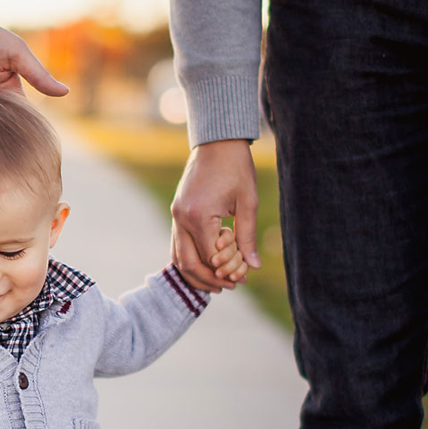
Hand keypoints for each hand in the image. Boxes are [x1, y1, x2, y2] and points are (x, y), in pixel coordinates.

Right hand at [171, 139, 259, 293]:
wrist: (217, 142)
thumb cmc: (236, 168)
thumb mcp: (248, 202)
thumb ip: (247, 236)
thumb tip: (252, 267)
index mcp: (199, 216)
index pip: (211, 258)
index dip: (227, 271)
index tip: (243, 278)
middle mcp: (181, 218)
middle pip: (189, 263)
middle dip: (209, 280)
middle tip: (230, 287)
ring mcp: (175, 215)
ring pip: (178, 257)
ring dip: (196, 273)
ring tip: (218, 282)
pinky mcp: (176, 213)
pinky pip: (178, 244)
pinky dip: (190, 258)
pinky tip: (207, 264)